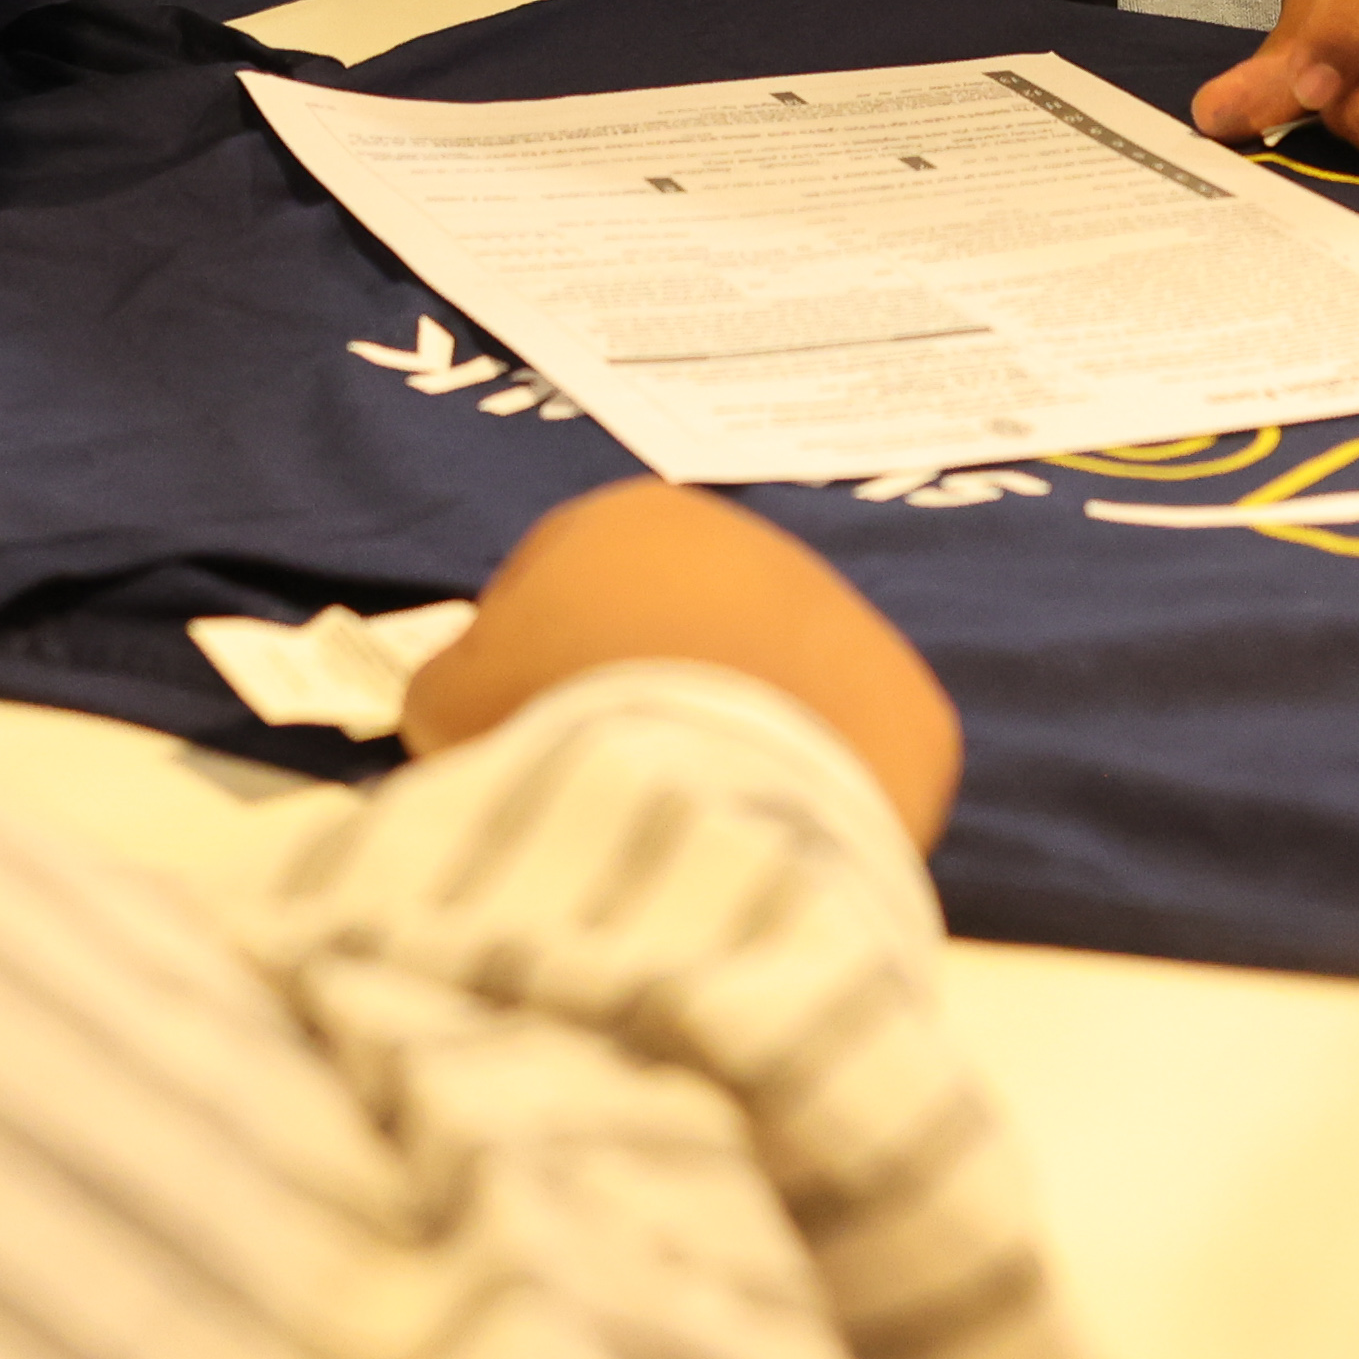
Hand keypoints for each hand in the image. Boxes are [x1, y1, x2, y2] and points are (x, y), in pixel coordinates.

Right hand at [396, 477, 962, 838]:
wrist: (700, 782)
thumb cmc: (552, 716)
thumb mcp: (446, 700)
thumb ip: (456, 684)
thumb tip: (472, 701)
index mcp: (630, 519)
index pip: (569, 581)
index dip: (537, 662)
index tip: (526, 732)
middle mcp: (753, 547)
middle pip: (684, 624)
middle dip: (652, 687)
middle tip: (615, 776)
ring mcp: (847, 623)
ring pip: (778, 684)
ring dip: (740, 732)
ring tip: (695, 814)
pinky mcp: (912, 710)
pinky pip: (850, 755)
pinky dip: (815, 794)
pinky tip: (771, 840)